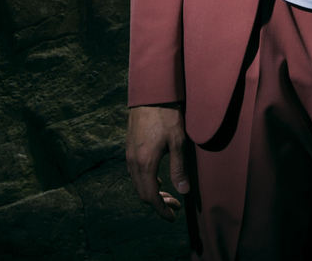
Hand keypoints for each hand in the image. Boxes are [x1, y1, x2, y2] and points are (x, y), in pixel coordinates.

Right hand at [126, 104, 189, 221]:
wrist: (150, 93)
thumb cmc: (167, 114)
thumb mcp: (178, 141)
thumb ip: (179, 168)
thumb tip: (183, 191)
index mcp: (145, 163)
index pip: (151, 196)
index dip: (161, 210)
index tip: (172, 217)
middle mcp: (133, 162)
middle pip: (142, 193)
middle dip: (158, 203)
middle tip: (174, 206)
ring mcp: (129, 154)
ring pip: (137, 183)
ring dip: (152, 193)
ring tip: (169, 194)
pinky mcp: (129, 147)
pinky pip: (135, 173)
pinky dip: (146, 181)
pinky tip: (158, 178)